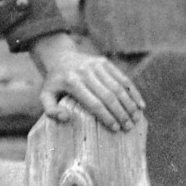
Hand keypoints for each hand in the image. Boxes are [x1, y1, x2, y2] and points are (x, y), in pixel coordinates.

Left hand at [30, 34, 144, 132]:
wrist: (59, 57)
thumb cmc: (54, 83)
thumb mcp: (45, 96)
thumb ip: (50, 110)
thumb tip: (66, 118)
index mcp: (71, 82)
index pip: (94, 103)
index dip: (106, 116)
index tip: (115, 129)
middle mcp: (85, 72)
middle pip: (109, 96)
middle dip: (121, 113)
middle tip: (129, 127)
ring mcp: (96, 65)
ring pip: (119, 87)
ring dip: (130, 104)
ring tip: (136, 119)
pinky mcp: (105, 62)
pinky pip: (122, 78)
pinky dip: (133, 92)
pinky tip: (140, 105)